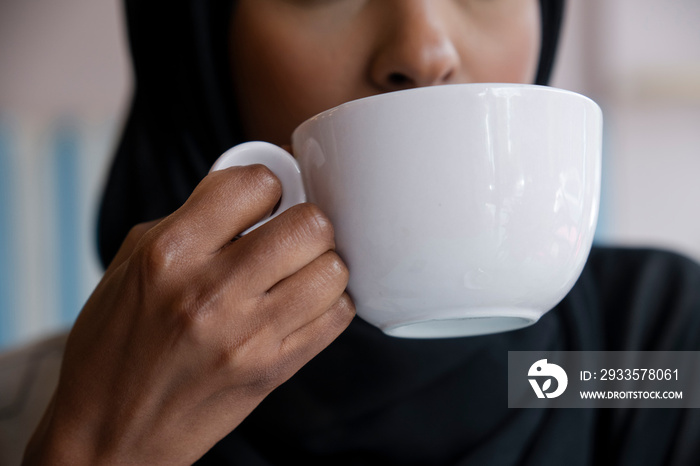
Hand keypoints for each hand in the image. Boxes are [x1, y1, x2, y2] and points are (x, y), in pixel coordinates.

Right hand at [24, 165, 354, 464]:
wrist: (109, 432)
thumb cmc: (115, 344)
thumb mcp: (132, 263)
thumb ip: (192, 222)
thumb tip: (251, 197)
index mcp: (170, 253)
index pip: (255, 185)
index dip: (265, 187)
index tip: (262, 203)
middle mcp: (213, 292)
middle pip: (310, 224)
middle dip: (304, 222)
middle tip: (287, 236)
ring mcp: (249, 336)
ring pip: (333, 269)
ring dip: (321, 263)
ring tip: (297, 271)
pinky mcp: (275, 370)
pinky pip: (338, 316)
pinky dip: (329, 303)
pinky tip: (304, 303)